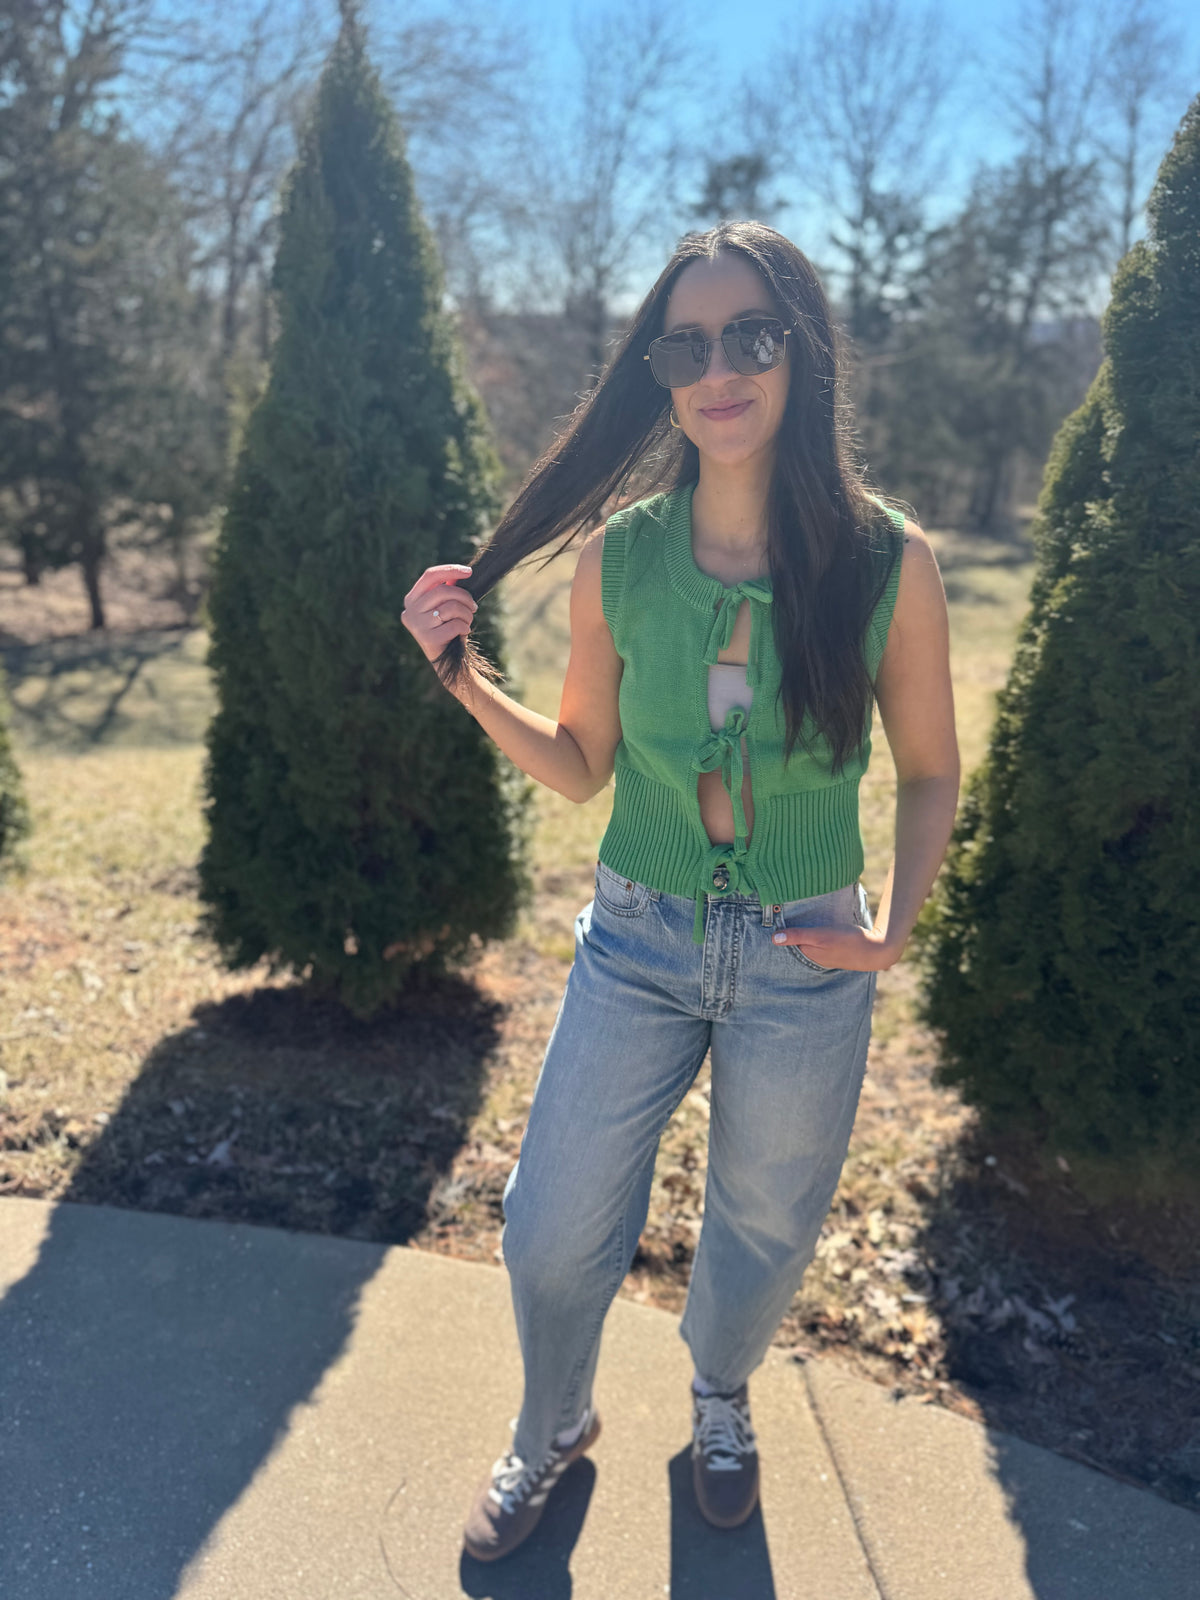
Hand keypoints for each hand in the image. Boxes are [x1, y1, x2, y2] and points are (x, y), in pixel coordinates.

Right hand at [401, 563, 476, 663]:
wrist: (447, 660)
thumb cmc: (447, 628)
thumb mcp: (445, 606)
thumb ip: (448, 590)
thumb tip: (462, 573)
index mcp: (411, 599)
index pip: (430, 575)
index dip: (450, 570)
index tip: (469, 572)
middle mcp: (410, 610)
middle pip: (442, 591)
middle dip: (464, 597)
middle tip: (473, 607)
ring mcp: (417, 625)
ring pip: (450, 607)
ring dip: (466, 614)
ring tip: (467, 620)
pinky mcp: (427, 639)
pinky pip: (455, 625)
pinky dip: (465, 627)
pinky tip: (464, 631)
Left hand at [771, 922, 901, 970]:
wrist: (876, 951)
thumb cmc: (847, 941)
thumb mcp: (820, 936)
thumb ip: (798, 936)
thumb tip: (773, 939)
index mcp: (808, 954)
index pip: (788, 942)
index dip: (781, 931)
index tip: (771, 918)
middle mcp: (815, 957)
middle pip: (797, 944)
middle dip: (789, 934)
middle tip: (780, 915)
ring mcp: (826, 956)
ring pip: (808, 943)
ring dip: (802, 935)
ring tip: (795, 920)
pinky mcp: (835, 951)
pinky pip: (819, 943)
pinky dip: (815, 937)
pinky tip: (816, 929)